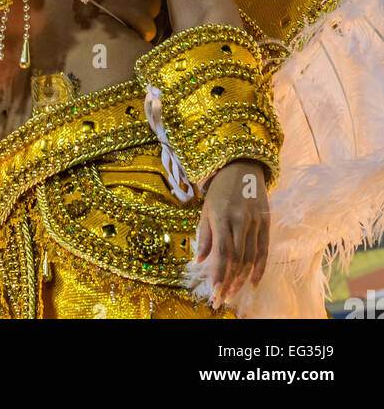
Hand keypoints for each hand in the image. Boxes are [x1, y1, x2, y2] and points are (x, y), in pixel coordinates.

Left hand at [195, 160, 269, 308]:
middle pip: (237, 258)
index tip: (214, 293)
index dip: (219, 275)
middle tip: (221, 299)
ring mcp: (255, 222)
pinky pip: (264, 251)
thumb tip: (199, 261)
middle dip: (229, 282)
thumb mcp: (206, 208)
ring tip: (233, 294)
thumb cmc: (220, 190)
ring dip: (242, 279)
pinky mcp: (266, 223)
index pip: (222, 252)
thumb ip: (204, 236)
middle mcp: (240, 220)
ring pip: (250, 257)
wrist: (242, 166)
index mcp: (221, 216)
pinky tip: (253, 283)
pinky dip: (259, 269)